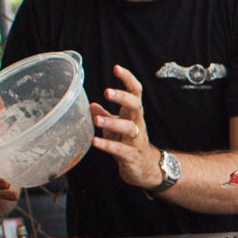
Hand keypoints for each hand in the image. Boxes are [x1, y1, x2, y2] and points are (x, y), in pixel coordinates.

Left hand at [89, 65, 167, 189]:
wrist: (146, 169)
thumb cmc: (130, 144)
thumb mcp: (117, 128)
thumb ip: (106, 116)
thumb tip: (91, 105)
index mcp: (134, 114)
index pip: (135, 92)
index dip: (127, 79)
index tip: (116, 68)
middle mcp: (137, 124)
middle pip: (136, 105)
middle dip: (122, 97)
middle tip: (107, 91)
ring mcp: (136, 140)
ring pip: (128, 128)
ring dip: (112, 123)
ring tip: (97, 120)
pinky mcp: (131, 156)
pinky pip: (120, 150)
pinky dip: (107, 145)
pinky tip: (95, 141)